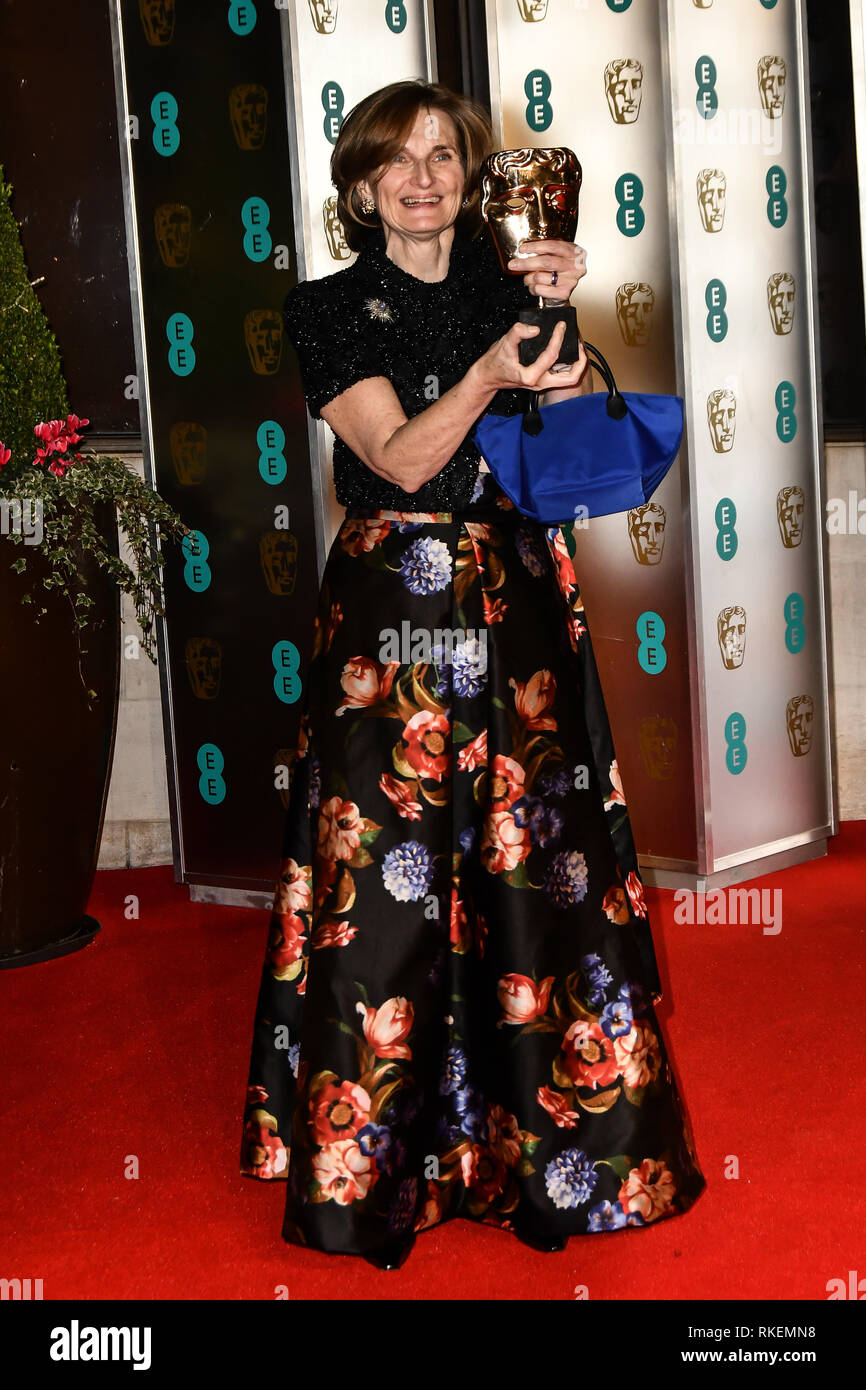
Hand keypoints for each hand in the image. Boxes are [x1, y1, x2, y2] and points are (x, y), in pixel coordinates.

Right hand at [475, 319, 589, 394]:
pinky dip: (567, 364)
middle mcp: (539, 383)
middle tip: (579, 344)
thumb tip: (534, 329)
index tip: (560, 326)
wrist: (488, 376)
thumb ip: (518, 333)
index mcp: (530, 376)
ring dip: (576, 365)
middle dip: (579, 361)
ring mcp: (541, 384)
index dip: (558, 338)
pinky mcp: (542, 381)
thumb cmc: (495, 362)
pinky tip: (565, 351)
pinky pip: (561, 376)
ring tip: (576, 347)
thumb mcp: (504, 343)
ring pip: (568, 379)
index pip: (551, 356)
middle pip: (570, 378)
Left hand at [508, 238, 587, 301]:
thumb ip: (547, 252)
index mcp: (573, 252)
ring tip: (528, 279)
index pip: (553, 246)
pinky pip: (540, 289)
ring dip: (528, 278)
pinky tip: (534, 286)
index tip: (523, 249)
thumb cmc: (564, 269)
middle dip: (526, 263)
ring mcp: (570, 280)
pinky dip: (532, 288)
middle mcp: (573, 266)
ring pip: (540, 277)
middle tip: (513, 264)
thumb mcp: (560, 254)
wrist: (576, 287)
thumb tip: (524, 252)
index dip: (535, 247)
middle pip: (546, 262)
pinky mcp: (564, 293)